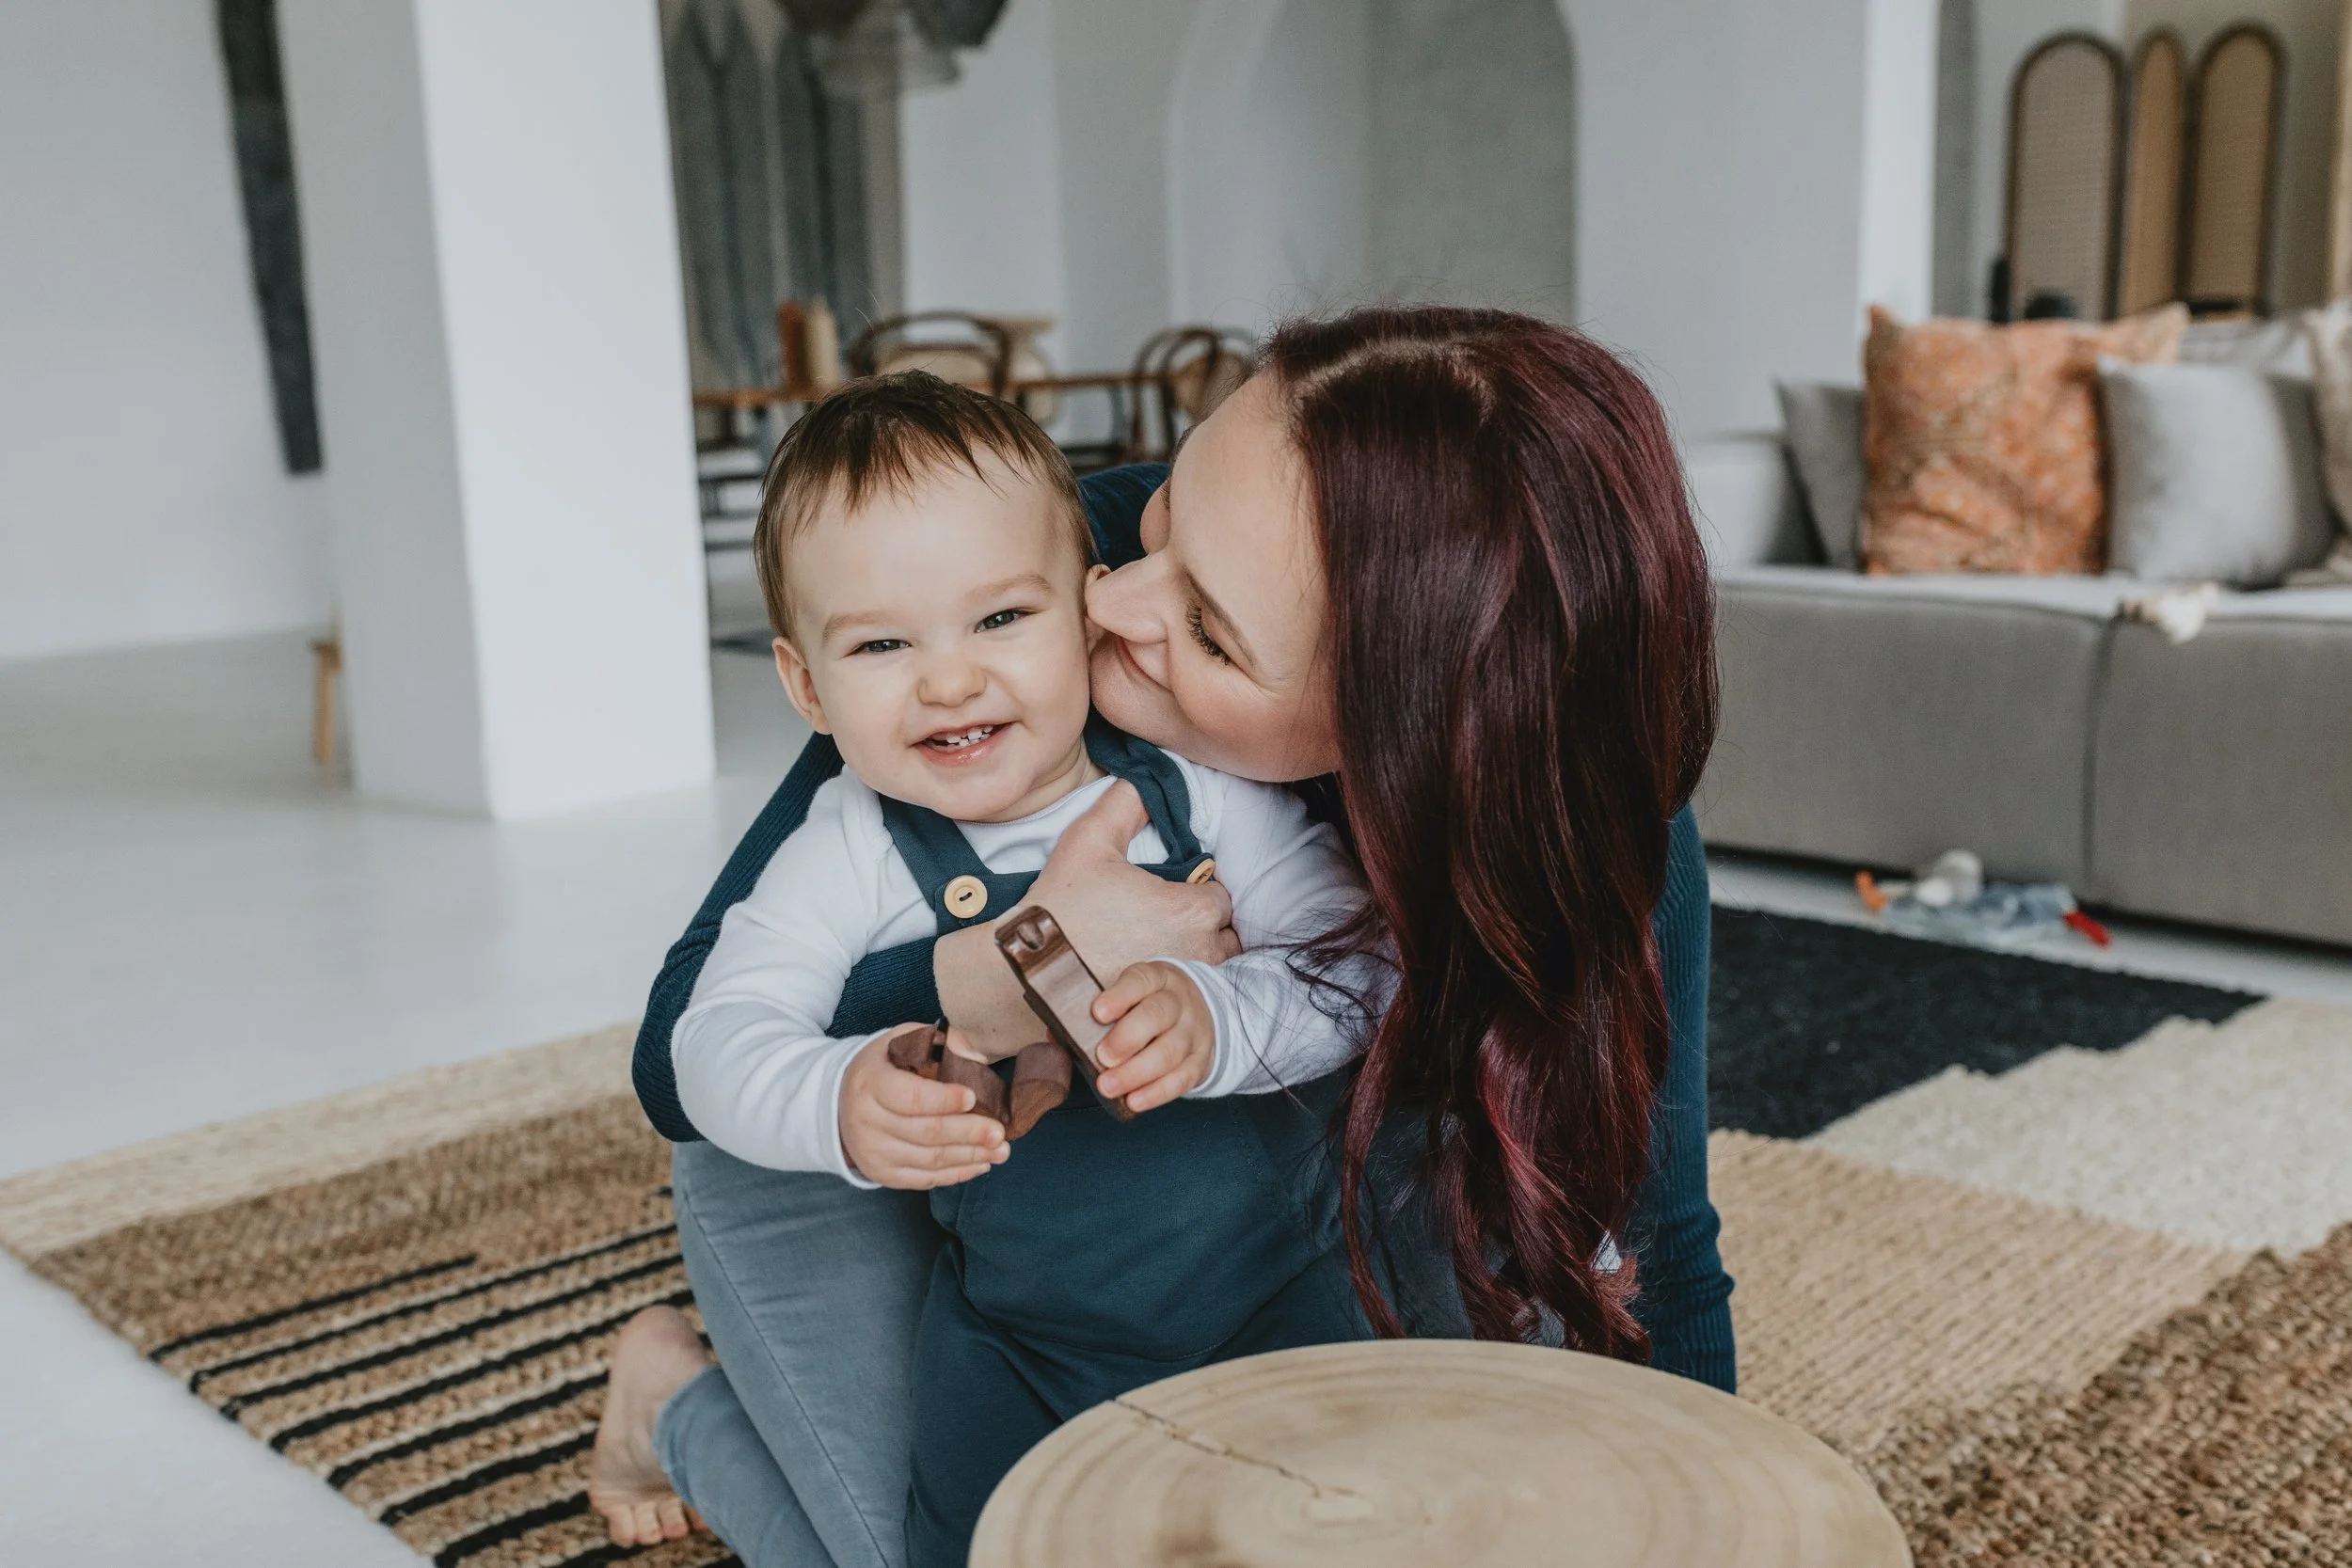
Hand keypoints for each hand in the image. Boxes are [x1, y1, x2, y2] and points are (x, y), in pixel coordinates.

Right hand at [838, 1024, 1008, 1188]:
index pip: (910, 1097)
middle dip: (968, 1133)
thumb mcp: (903, 1041)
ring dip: (969, 1157)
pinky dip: (956, 1174)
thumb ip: (941, 1043)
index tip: (973, 1098)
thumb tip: (976, 1058)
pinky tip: (980, 1164)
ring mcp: (873, 1152)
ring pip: (928, 1160)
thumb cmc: (883, 1068)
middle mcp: (867, 1121)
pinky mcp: (881, 1174)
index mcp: (871, 1083)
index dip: (943, 1100)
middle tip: (999, 1132)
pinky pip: (924, 1180)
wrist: (839, 1102)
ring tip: (1000, 1150)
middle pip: (925, 1133)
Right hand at [934, 781, 1239, 1058]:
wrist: (1029, 971)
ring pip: (1212, 971)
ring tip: (1160, 949)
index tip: (1174, 892)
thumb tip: (1146, 780)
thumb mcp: (1089, 839)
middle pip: (1226, 937)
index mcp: (1191, 910)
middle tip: (1167, 921)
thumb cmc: (1061, 907)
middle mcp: (1199, 954)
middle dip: (1205, 927)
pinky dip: (1179, 992)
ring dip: (1196, 959)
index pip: (1223, 897)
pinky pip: (1190, 1001)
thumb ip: (1125, 801)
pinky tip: (1150, 981)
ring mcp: (1183, 991)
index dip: (1201, 890)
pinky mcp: (1165, 1018)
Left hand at [1091, 961, 1216, 1111]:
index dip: (1120, 996)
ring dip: (1137, 1072)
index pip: (1140, 981)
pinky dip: (1157, 1093)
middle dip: (1128, 1038)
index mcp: (1157, 978)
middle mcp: (1179, 1002)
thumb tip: (1056, 1035)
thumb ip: (1095, 1014)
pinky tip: (1134, 1101)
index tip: (1097, 1013)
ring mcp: (1193, 1032)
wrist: (1199, 1015)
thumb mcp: (1129, 997)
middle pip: (1158, 1015)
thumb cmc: (1148, 1007)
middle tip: (1103, 1058)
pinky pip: (1182, 1079)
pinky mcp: (1200, 1061)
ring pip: (1170, 1051)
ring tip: (1109, 1087)